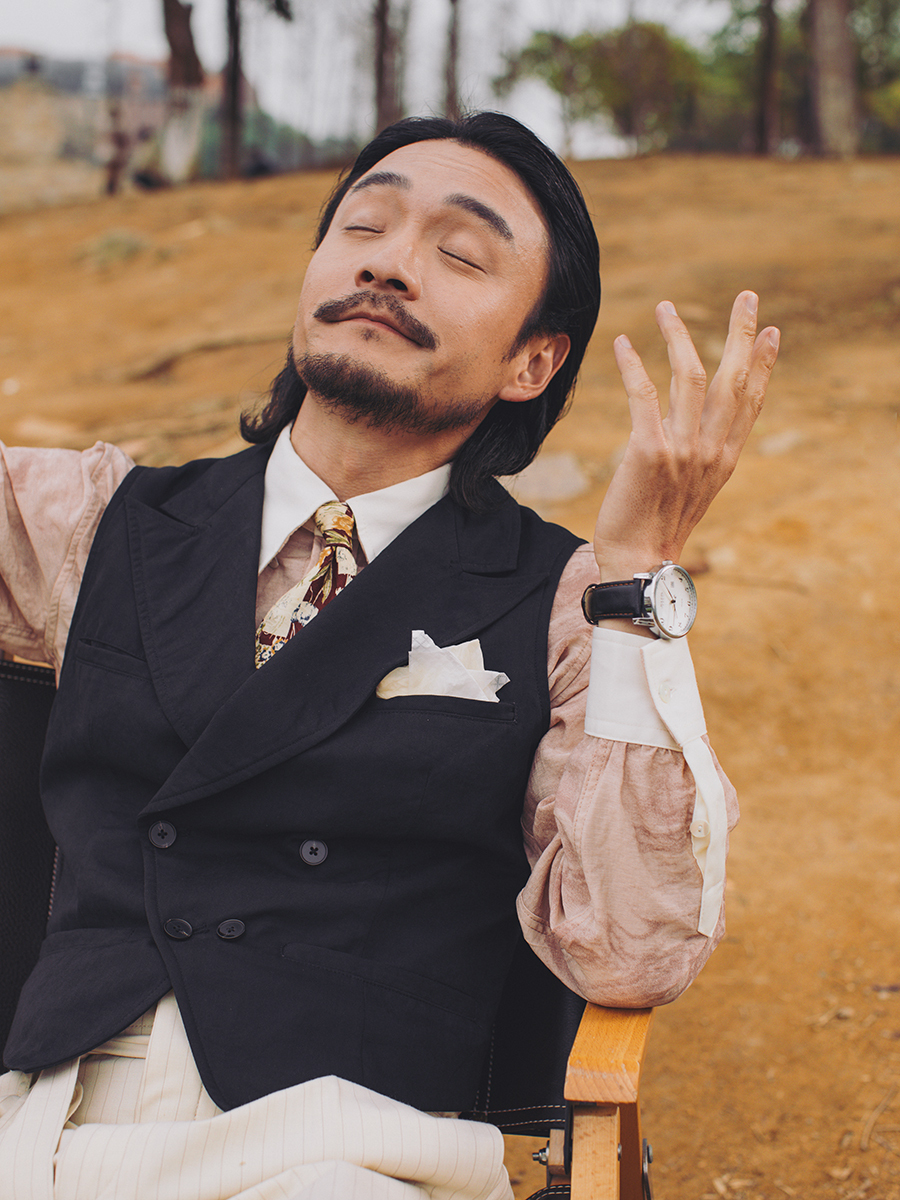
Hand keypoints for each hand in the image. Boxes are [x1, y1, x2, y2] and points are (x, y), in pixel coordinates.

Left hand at [593, 291, 779, 582]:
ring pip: (689, 376)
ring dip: (678, 335)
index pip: (751, 402)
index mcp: (725, 458)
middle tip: (747, 297)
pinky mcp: (647, 451)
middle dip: (741, 334)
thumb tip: (694, 426)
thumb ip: (699, 454)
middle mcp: (710, 449)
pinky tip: (623, 344)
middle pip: (732, 378)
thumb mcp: (691, 488)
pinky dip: (633, 365)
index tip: (772, 332)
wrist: (640, 561)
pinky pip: (643, 395)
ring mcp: (682, 449)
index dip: (764, 364)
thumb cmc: (658, 526)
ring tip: (666, 308)